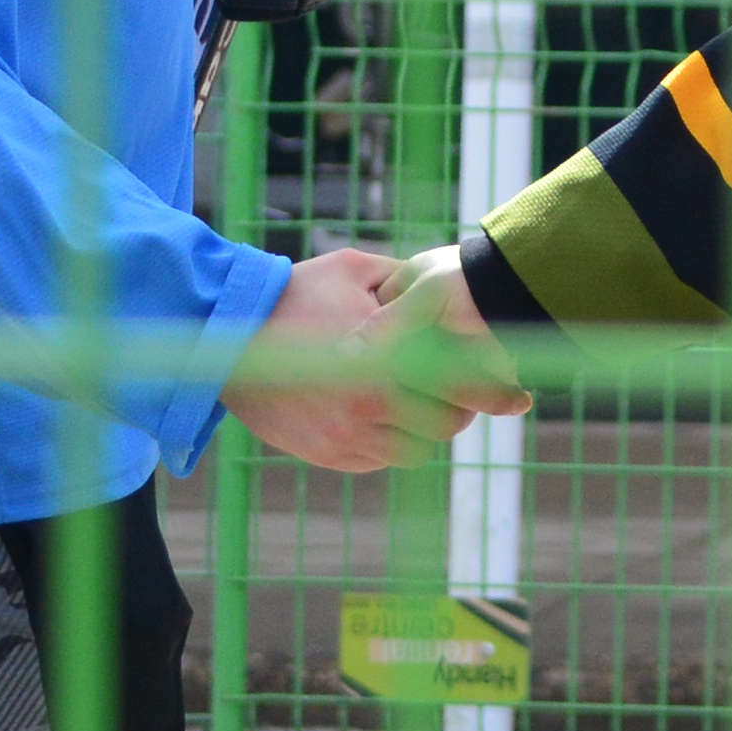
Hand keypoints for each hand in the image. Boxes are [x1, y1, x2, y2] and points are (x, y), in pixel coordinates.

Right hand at [229, 245, 482, 473]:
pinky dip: (387, 444)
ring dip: (422, 430)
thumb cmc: (294, 292)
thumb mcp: (354, 270)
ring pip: (415, 451)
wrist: (225, 332)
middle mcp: (370, 403)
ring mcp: (346, 434)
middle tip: (455, 393)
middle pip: (446, 425)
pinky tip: (380, 415)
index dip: (489, 389)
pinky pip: (377, 460)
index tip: (506, 388)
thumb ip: (403, 280)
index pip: (460, 385)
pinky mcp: (326, 453)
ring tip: (416, 404)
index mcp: (387, 356)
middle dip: (458, 409)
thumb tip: (444, 287)